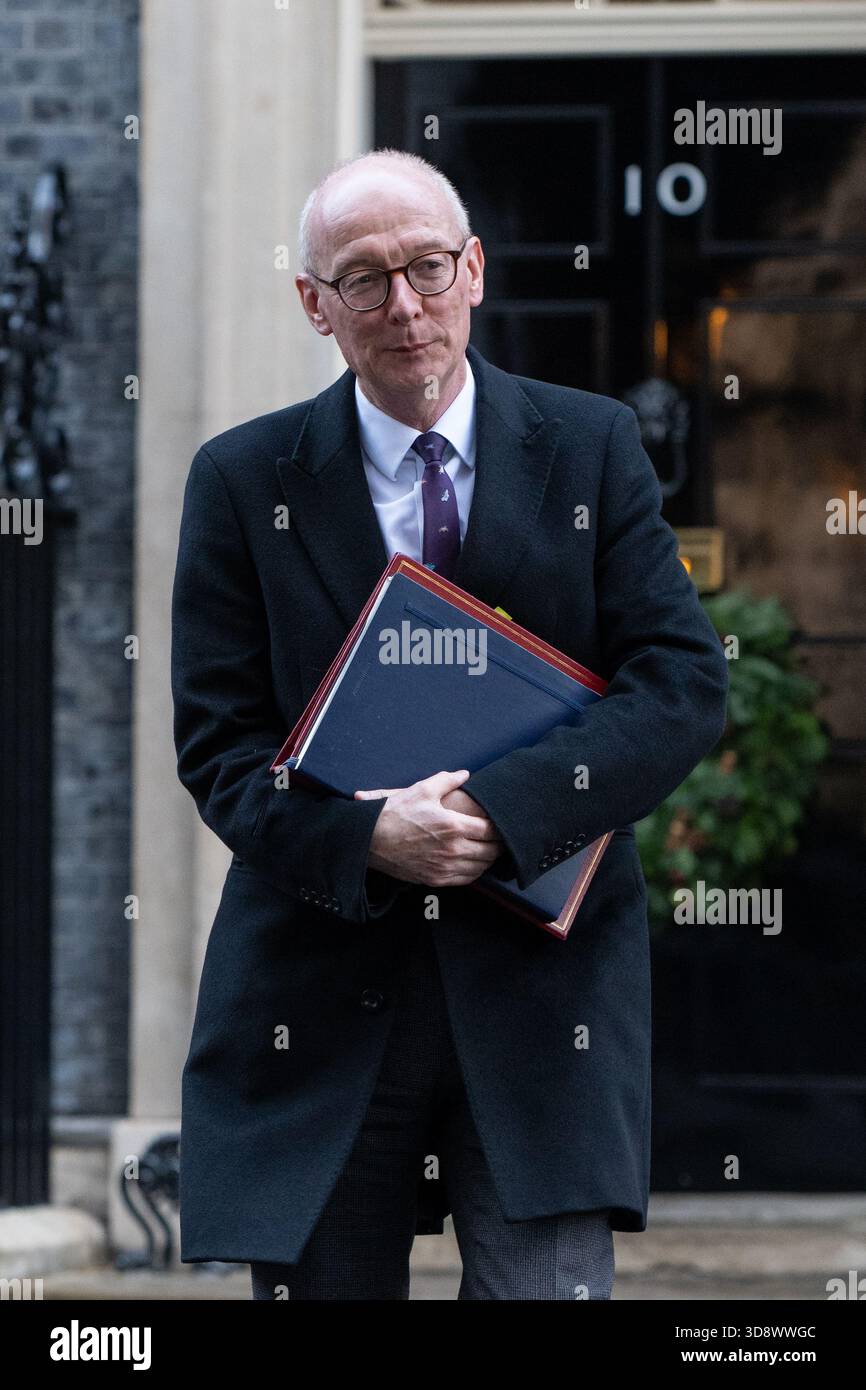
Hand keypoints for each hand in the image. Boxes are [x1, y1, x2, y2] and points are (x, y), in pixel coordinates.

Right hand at [354, 769, 504, 887]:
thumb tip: (464, 774)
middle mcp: (453, 850)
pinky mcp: (435, 879)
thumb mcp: (422, 790)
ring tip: (489, 849)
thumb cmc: (396, 813)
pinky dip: (475, 871)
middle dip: (499, 844)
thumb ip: (447, 780)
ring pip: (481, 868)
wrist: (370, 840)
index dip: (500, 827)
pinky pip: (466, 879)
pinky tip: (473, 862)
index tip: (502, 823)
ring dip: (488, 859)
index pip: (491, 831)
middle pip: (490, 852)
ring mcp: (444, 868)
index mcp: (454, 826)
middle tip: (501, 838)